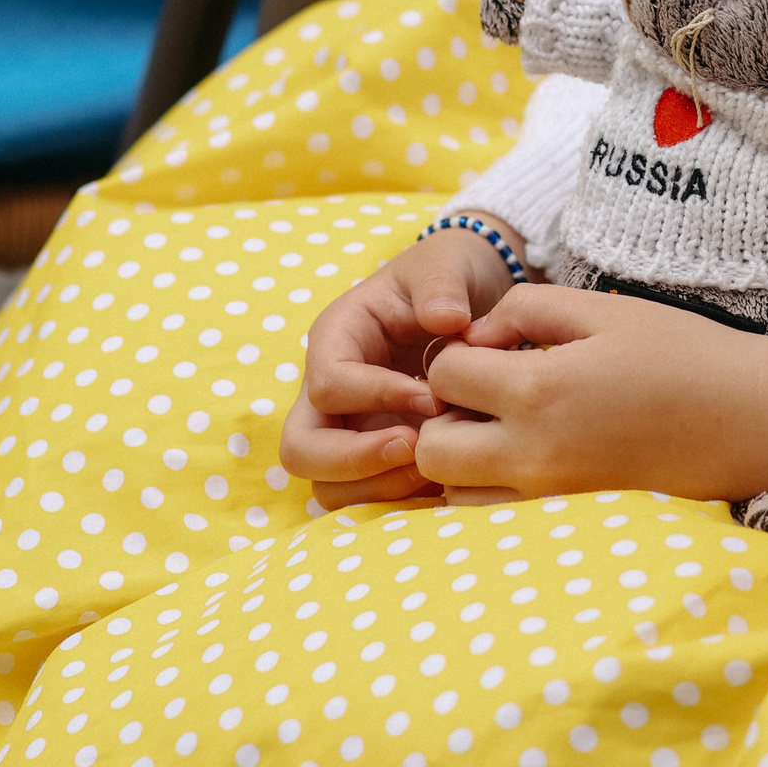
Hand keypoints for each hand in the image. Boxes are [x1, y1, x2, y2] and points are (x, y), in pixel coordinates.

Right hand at [279, 226, 523, 508]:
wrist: (466, 301)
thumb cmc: (447, 278)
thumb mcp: (445, 265)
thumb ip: (442, 286)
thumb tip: (447, 319)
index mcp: (335, 340)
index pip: (329, 386)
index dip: (378, 397)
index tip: (435, 397)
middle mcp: (327, 393)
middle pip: (301, 450)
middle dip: (356, 460)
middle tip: (418, 448)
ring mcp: (347, 431)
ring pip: (327, 487)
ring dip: (380, 486)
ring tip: (436, 463)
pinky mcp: (374, 458)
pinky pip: (367, 500)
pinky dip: (401, 501)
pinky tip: (445, 479)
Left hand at [414, 285, 767, 505]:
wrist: (748, 419)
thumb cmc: (679, 353)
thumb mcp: (600, 308)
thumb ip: (523, 309)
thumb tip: (475, 336)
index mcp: (538, 391)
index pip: (443, 376)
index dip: (455, 352)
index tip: (490, 346)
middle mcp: (533, 454)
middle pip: (431, 449)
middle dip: (442, 415)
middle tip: (483, 392)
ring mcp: (550, 497)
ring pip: (455, 492)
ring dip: (463, 457)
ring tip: (507, 425)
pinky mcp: (569, 520)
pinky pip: (496, 515)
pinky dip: (492, 488)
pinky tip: (529, 454)